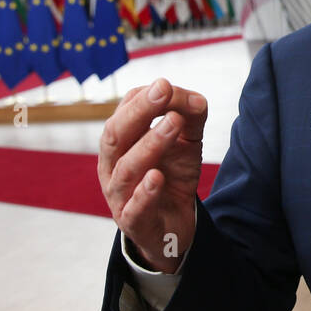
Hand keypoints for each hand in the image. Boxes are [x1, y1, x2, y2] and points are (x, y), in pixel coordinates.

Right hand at [98, 77, 207, 272]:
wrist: (174, 224)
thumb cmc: (173, 176)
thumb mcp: (186, 142)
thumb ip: (191, 117)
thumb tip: (197, 99)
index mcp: (121, 141)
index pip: (124, 112)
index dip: (145, 97)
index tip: (167, 86)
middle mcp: (112, 165)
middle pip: (116, 134)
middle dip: (140, 111)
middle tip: (163, 90)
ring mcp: (119, 195)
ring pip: (126, 169)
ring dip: (149, 144)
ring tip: (172, 124)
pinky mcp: (133, 222)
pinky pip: (134, 208)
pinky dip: (144, 192)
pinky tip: (157, 177)